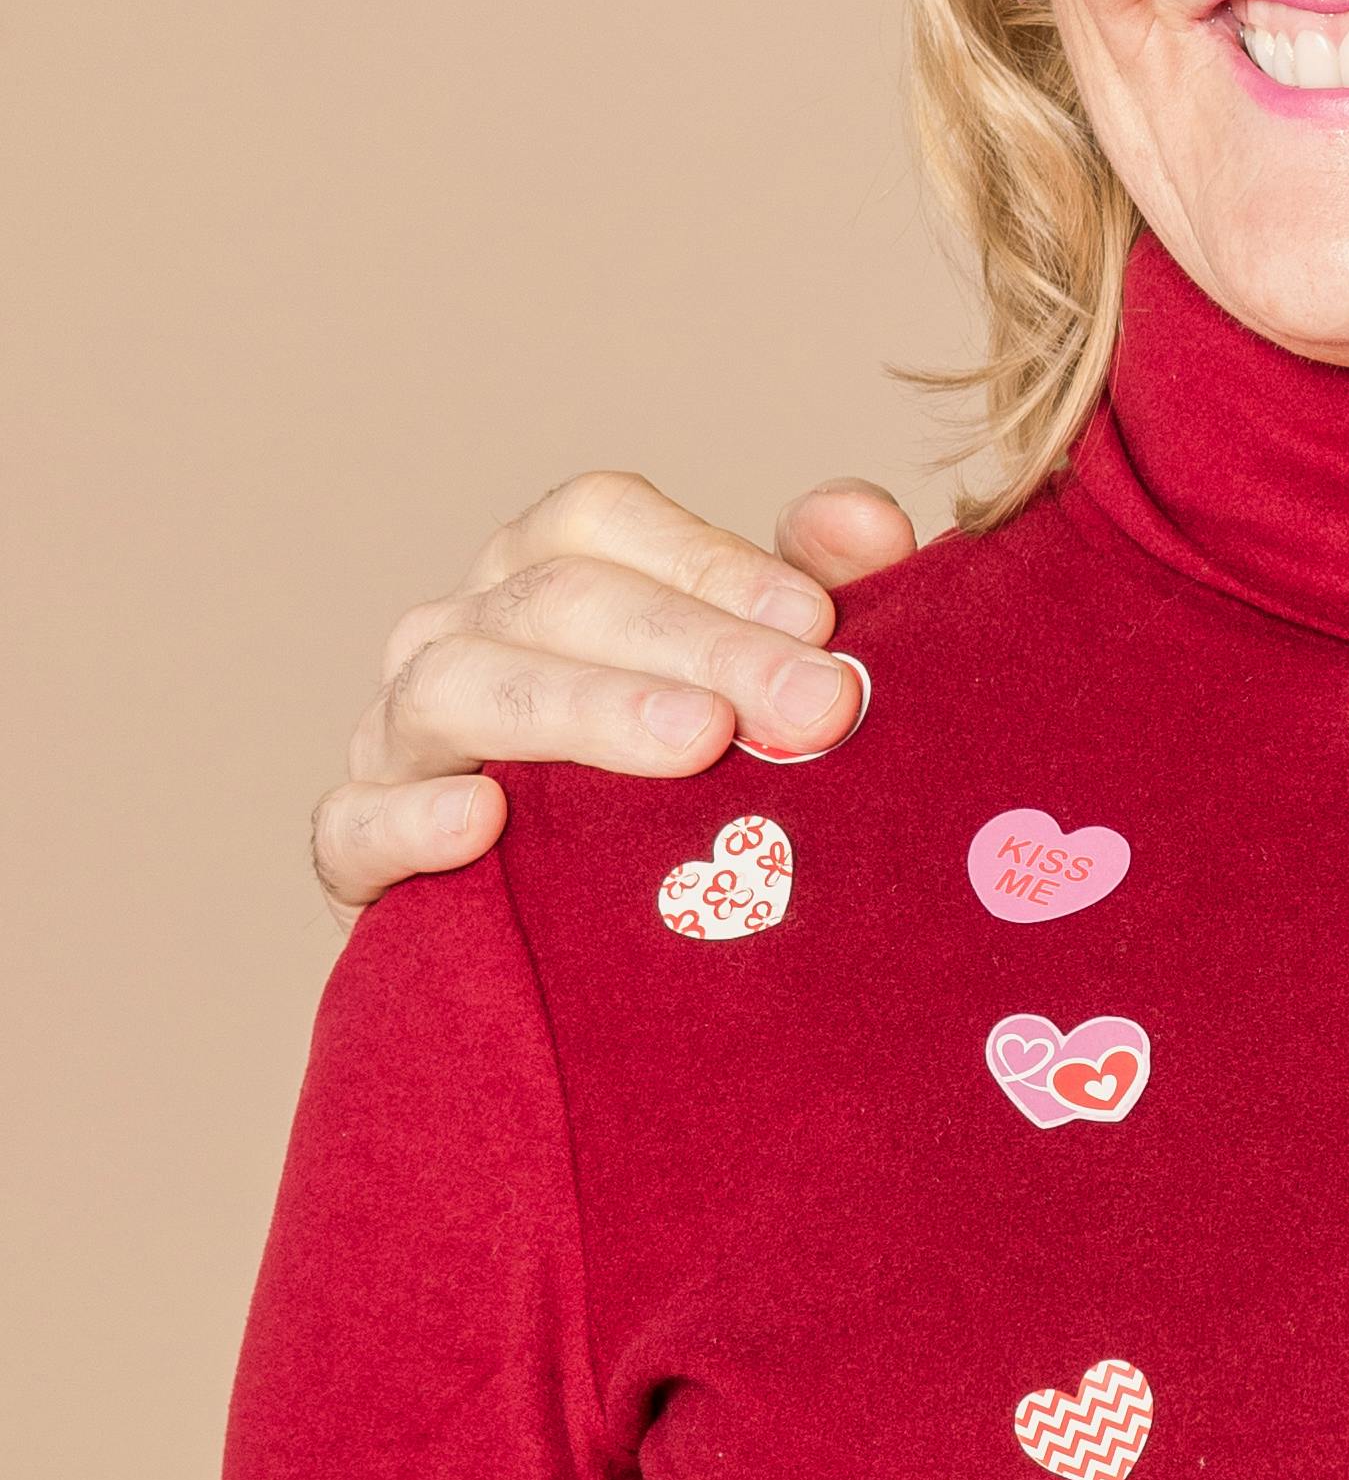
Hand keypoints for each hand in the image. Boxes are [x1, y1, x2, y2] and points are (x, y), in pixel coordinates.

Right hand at [311, 474, 919, 916]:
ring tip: (697, 743)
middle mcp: (455, 635)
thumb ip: (815, 587)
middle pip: (551, 601)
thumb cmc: (683, 782)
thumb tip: (865, 520)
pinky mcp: (355, 854)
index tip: (822, 621)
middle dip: (697, 647)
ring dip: (583, 709)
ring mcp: (396, 740)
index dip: (709, 560)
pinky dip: (410, 818)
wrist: (584, 959)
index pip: (598, 521)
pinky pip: (353, 824)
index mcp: (540, 572)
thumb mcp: (756, 678)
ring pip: (454, 689)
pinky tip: (484, 821)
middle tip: (814, 707)